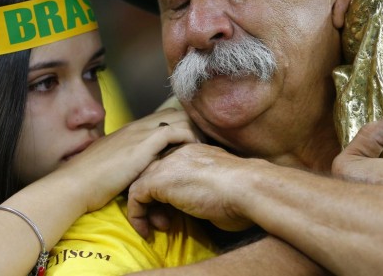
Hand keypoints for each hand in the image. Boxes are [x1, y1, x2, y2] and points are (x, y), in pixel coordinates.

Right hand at [63, 108, 200, 211]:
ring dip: (193, 132)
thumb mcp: (112, 167)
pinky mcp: (144, 143)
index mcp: (130, 130)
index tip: (191, 143)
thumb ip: (127, 163)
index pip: (163, 117)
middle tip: (199, 146)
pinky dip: (188, 139)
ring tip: (199, 150)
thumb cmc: (90, 181)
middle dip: (191, 126)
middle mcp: (136, 126)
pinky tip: (192, 154)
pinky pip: (176, 131)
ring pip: (179, 117)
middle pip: (175, 112)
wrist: (75, 184)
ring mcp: (140, 132)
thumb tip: (138, 172)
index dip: (180, 126)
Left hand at [127, 143, 255, 237]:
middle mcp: (178, 152)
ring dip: (145, 209)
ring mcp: (167, 163)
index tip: (173, 211)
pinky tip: (147, 231)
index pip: (168, 166)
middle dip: (153, 200)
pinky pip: (135, 196)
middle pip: (151, 173)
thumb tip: (201, 202)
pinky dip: (137, 216)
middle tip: (165, 221)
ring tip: (159, 226)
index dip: (167, 191)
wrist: (247, 188)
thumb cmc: (243, 193)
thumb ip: (205, 185)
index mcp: (194, 151)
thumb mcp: (220, 184)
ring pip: (140, 183)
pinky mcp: (158, 180)